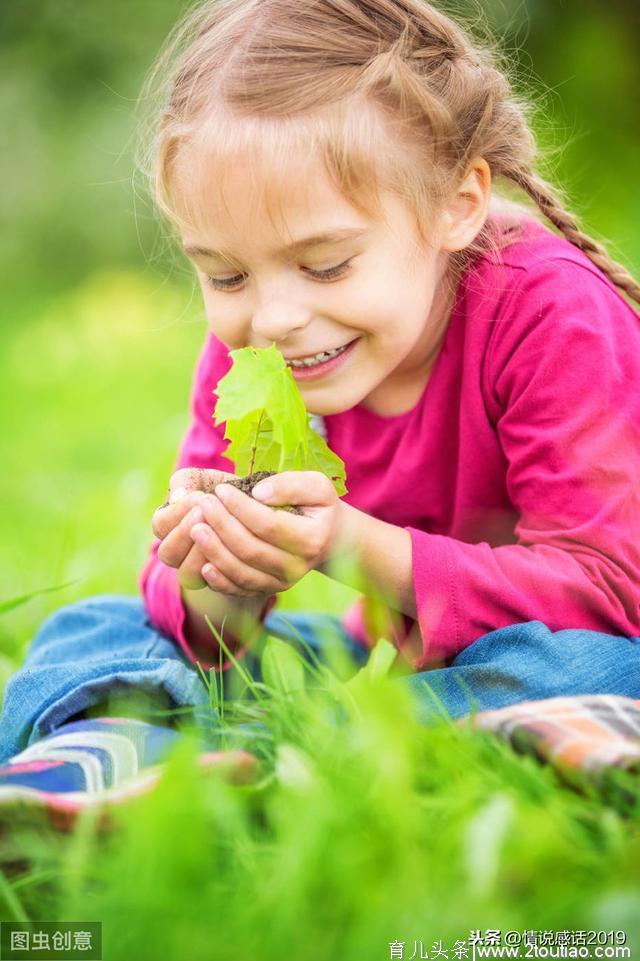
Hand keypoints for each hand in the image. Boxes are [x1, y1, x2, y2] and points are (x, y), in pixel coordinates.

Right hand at [151, 467, 236, 589]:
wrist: (260, 514)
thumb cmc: (227, 493)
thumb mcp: (206, 480)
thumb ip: (187, 481)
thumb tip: (177, 497)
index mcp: (171, 527)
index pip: (161, 525)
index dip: (178, 512)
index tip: (201, 497)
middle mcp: (180, 553)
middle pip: (168, 553)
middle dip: (186, 532)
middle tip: (207, 514)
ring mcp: (199, 572)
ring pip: (188, 574)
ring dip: (203, 552)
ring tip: (222, 532)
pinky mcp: (224, 585)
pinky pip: (217, 588)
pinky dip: (222, 574)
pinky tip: (235, 553)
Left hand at [187, 470, 345, 597]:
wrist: (330, 539)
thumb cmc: (318, 506)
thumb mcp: (317, 486)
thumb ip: (291, 484)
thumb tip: (259, 493)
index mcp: (311, 539)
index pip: (268, 524)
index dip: (240, 507)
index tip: (221, 490)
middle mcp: (298, 567)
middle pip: (251, 550)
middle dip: (222, 526)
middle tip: (203, 505)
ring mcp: (282, 582)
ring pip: (242, 572)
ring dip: (215, 551)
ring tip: (196, 528)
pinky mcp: (268, 590)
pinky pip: (239, 590)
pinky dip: (219, 580)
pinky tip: (204, 563)